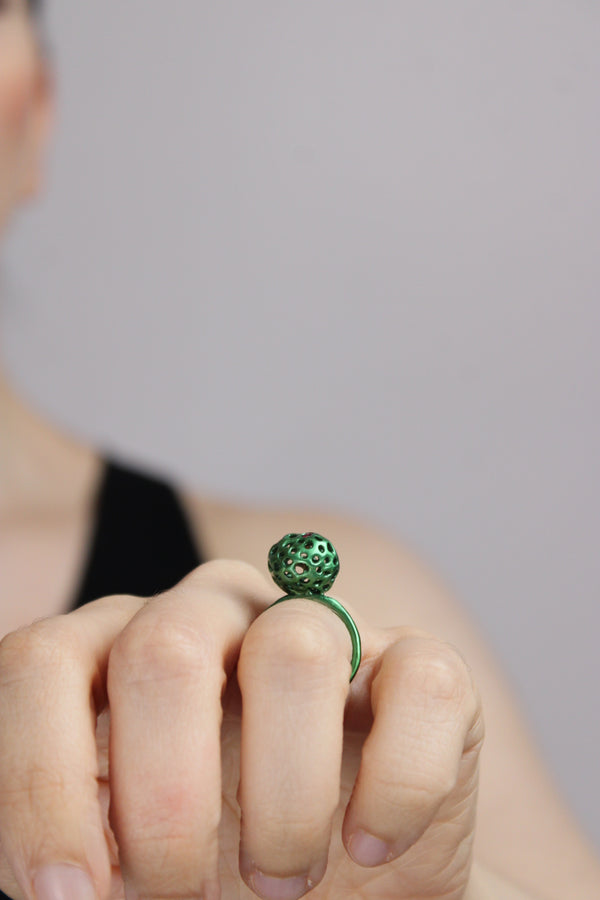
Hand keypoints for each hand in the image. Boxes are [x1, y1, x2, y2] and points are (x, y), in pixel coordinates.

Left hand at [0, 560, 483, 899]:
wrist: (346, 876)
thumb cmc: (215, 866)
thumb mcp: (123, 859)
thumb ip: (79, 850)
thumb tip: (59, 885)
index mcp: (121, 651)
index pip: (43, 664)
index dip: (40, 779)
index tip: (69, 896)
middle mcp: (215, 616)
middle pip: (164, 648)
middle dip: (165, 798)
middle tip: (178, 897)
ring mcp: (323, 630)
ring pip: (295, 650)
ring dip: (282, 799)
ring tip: (282, 882)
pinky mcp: (419, 666)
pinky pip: (424, 684)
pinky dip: (396, 785)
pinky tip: (371, 844)